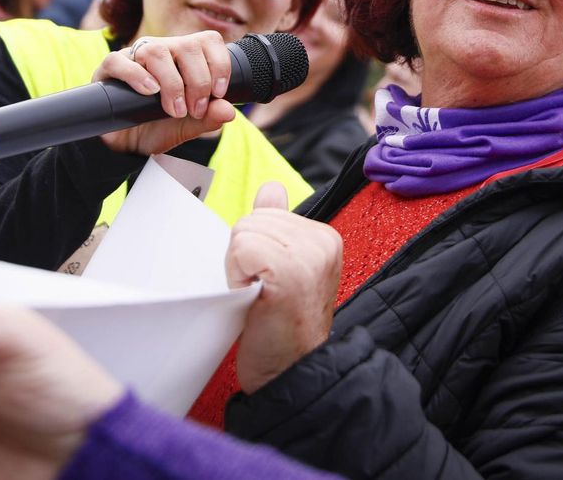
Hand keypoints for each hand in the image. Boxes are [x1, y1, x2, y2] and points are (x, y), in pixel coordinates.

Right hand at [91, 31, 237, 154]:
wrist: (123, 146)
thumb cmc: (156, 128)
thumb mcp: (187, 126)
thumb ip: (208, 118)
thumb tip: (229, 111)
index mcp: (184, 57)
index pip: (208, 41)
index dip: (220, 64)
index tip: (218, 94)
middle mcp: (161, 51)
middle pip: (187, 45)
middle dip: (198, 82)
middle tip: (194, 110)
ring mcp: (134, 57)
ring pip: (156, 51)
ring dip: (172, 82)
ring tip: (174, 109)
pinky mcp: (108, 70)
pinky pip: (119, 61)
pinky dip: (136, 75)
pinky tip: (149, 91)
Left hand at [228, 183, 342, 393]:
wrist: (290, 374)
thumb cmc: (282, 328)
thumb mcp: (284, 269)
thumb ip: (279, 226)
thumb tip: (271, 189)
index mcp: (324, 238)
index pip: (265, 214)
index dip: (255, 250)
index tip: (271, 283)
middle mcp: (322, 241)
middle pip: (251, 219)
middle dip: (245, 256)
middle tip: (264, 292)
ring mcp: (308, 255)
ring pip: (243, 231)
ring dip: (240, 267)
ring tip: (260, 295)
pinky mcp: (289, 270)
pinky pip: (241, 247)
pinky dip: (237, 274)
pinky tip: (256, 298)